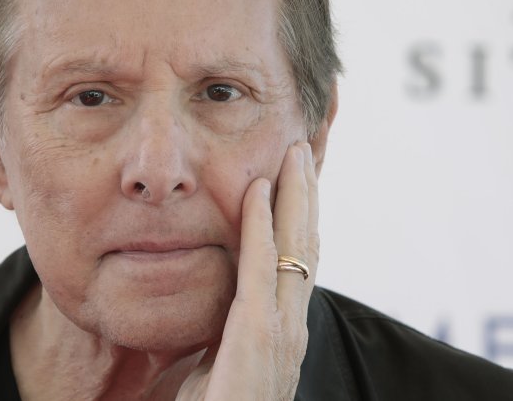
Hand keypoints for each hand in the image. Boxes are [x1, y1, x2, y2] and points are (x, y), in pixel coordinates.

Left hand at [176, 142, 318, 400]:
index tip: (294, 175)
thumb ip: (216, 334)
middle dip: (307, 195)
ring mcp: (280, 337)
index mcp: (278, 335)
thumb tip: (206, 309)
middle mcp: (289, 332)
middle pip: (307, 247)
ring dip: (295, 197)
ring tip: (294, 154)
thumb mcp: (210, 365)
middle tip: (304, 147)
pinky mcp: (256, 342)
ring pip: (295, 250)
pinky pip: (260, 272)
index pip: (296, 262)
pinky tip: (258, 192)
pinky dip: (262, 227)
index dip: (298, 217)